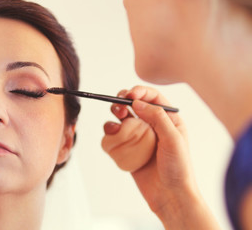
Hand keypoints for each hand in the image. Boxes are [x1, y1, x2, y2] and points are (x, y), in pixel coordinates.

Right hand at [102, 86, 219, 228]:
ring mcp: (140, 137)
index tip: (129, 95)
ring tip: (116, 126)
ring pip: (122, 118)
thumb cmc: (178, 169)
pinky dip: (110, 134)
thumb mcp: (173, 139)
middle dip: (123, 102)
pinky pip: (115, 136)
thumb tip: (137, 102)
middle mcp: (153, 125)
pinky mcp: (129, 149)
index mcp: (169, 119)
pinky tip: (113, 138)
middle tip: (119, 108)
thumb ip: (157, 117)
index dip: (140, 91)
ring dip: (115, 117)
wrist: (170, 196)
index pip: (153, 97)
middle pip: (134, 104)